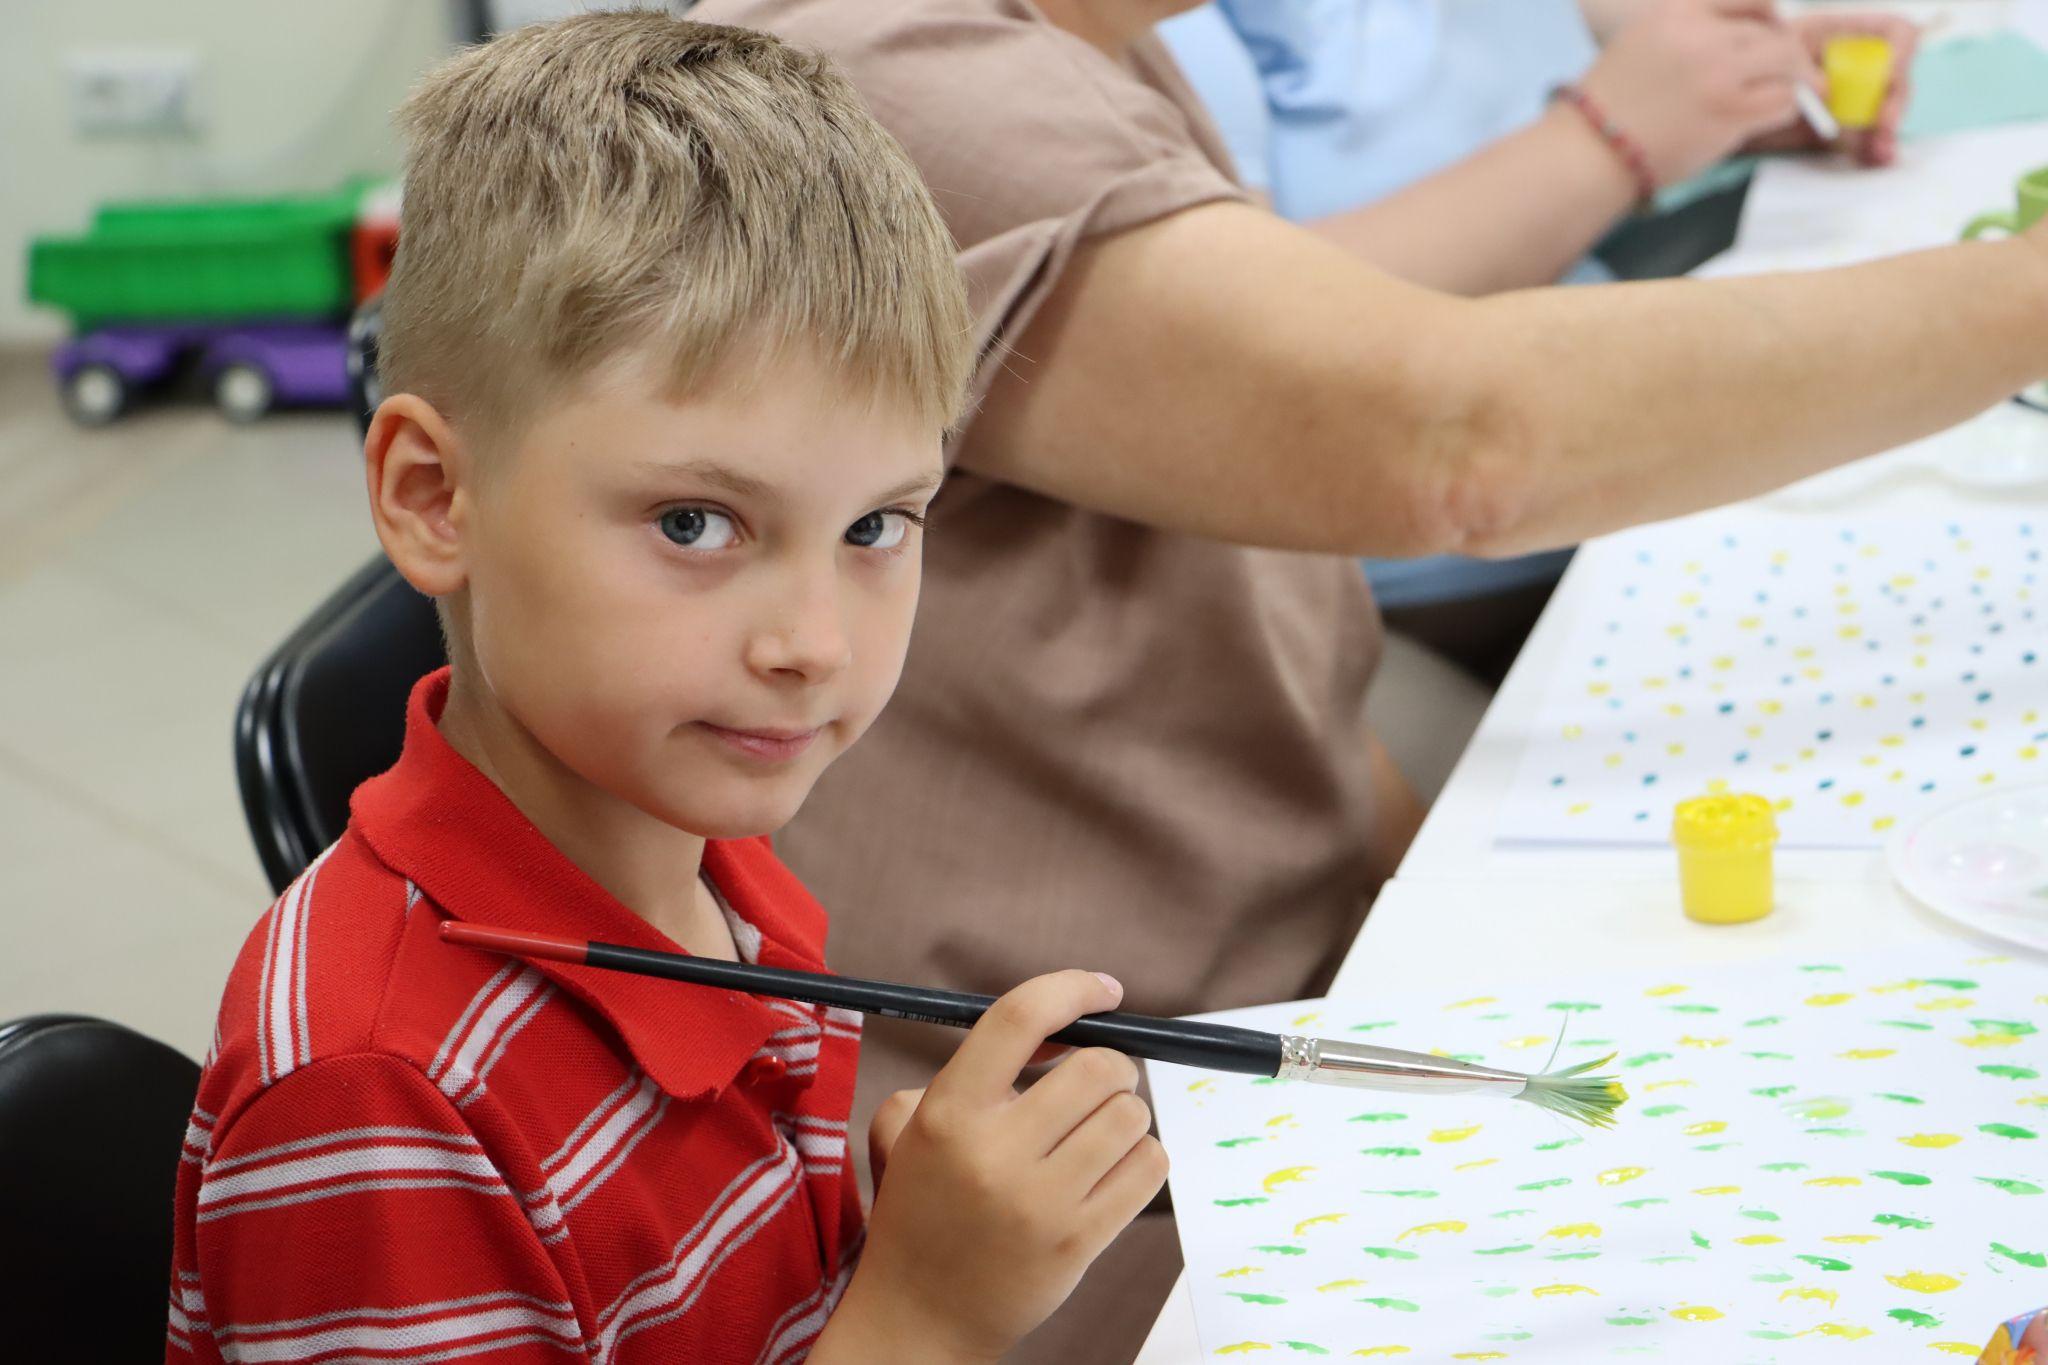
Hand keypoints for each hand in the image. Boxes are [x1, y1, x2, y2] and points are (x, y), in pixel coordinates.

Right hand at [821, 971, 1166, 1363]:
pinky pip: (1148, 1168)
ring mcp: (1040, 1202)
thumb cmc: (924, 1207)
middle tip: (1098, 1083)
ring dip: (1127, 1115)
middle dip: (1112, 1066)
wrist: (918, 1316)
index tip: (1105, 991)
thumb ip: (976, 1069)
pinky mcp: (1078, 1243)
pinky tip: (1114, 1168)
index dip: (1072, 990)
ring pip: (1131, 1116)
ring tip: (1099, 1133)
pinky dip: (1142, 1158)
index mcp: (948, 1112)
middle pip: (1098, 1068)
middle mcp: (993, 1152)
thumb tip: (1063, 1029)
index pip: (1019, 1017)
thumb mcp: (914, 1126)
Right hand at [1580, 0, 1811, 186]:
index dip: (1769, 14)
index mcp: (1677, 14)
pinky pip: (1782, 101)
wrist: (1588, 152)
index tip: (1775, 29)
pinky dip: (1788, 107)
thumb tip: (1730, 45)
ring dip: (1798, 79)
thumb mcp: (1638, 45)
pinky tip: (1781, 115)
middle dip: (1790, 54)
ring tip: (1804, 93)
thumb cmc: (1603, 110)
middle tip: (1801, 72)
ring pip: (1786, 62)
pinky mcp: (1729, 112)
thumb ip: (1683, 35)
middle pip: (1771, 32)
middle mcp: (1702, 36)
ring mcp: (1718, 73)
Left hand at [1745, 14, 1919, 164]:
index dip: (1900, 51)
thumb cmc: (1745, 80)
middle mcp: (1852, 64)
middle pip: (1895, 75)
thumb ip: (1809, 84)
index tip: (1889, 78)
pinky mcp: (1844, 127)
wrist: (1721, 112)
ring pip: (1886, 108)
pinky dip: (1875, 149)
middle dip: (1895, 102)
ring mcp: (1852, 96)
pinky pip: (1869, 137)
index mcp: (1839, 35)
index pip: (1893, 32)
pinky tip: (1878, 158)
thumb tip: (1834, 95)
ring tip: (1880, 152)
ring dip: (1887, 131)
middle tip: (1884, 126)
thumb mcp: (1777, 78)